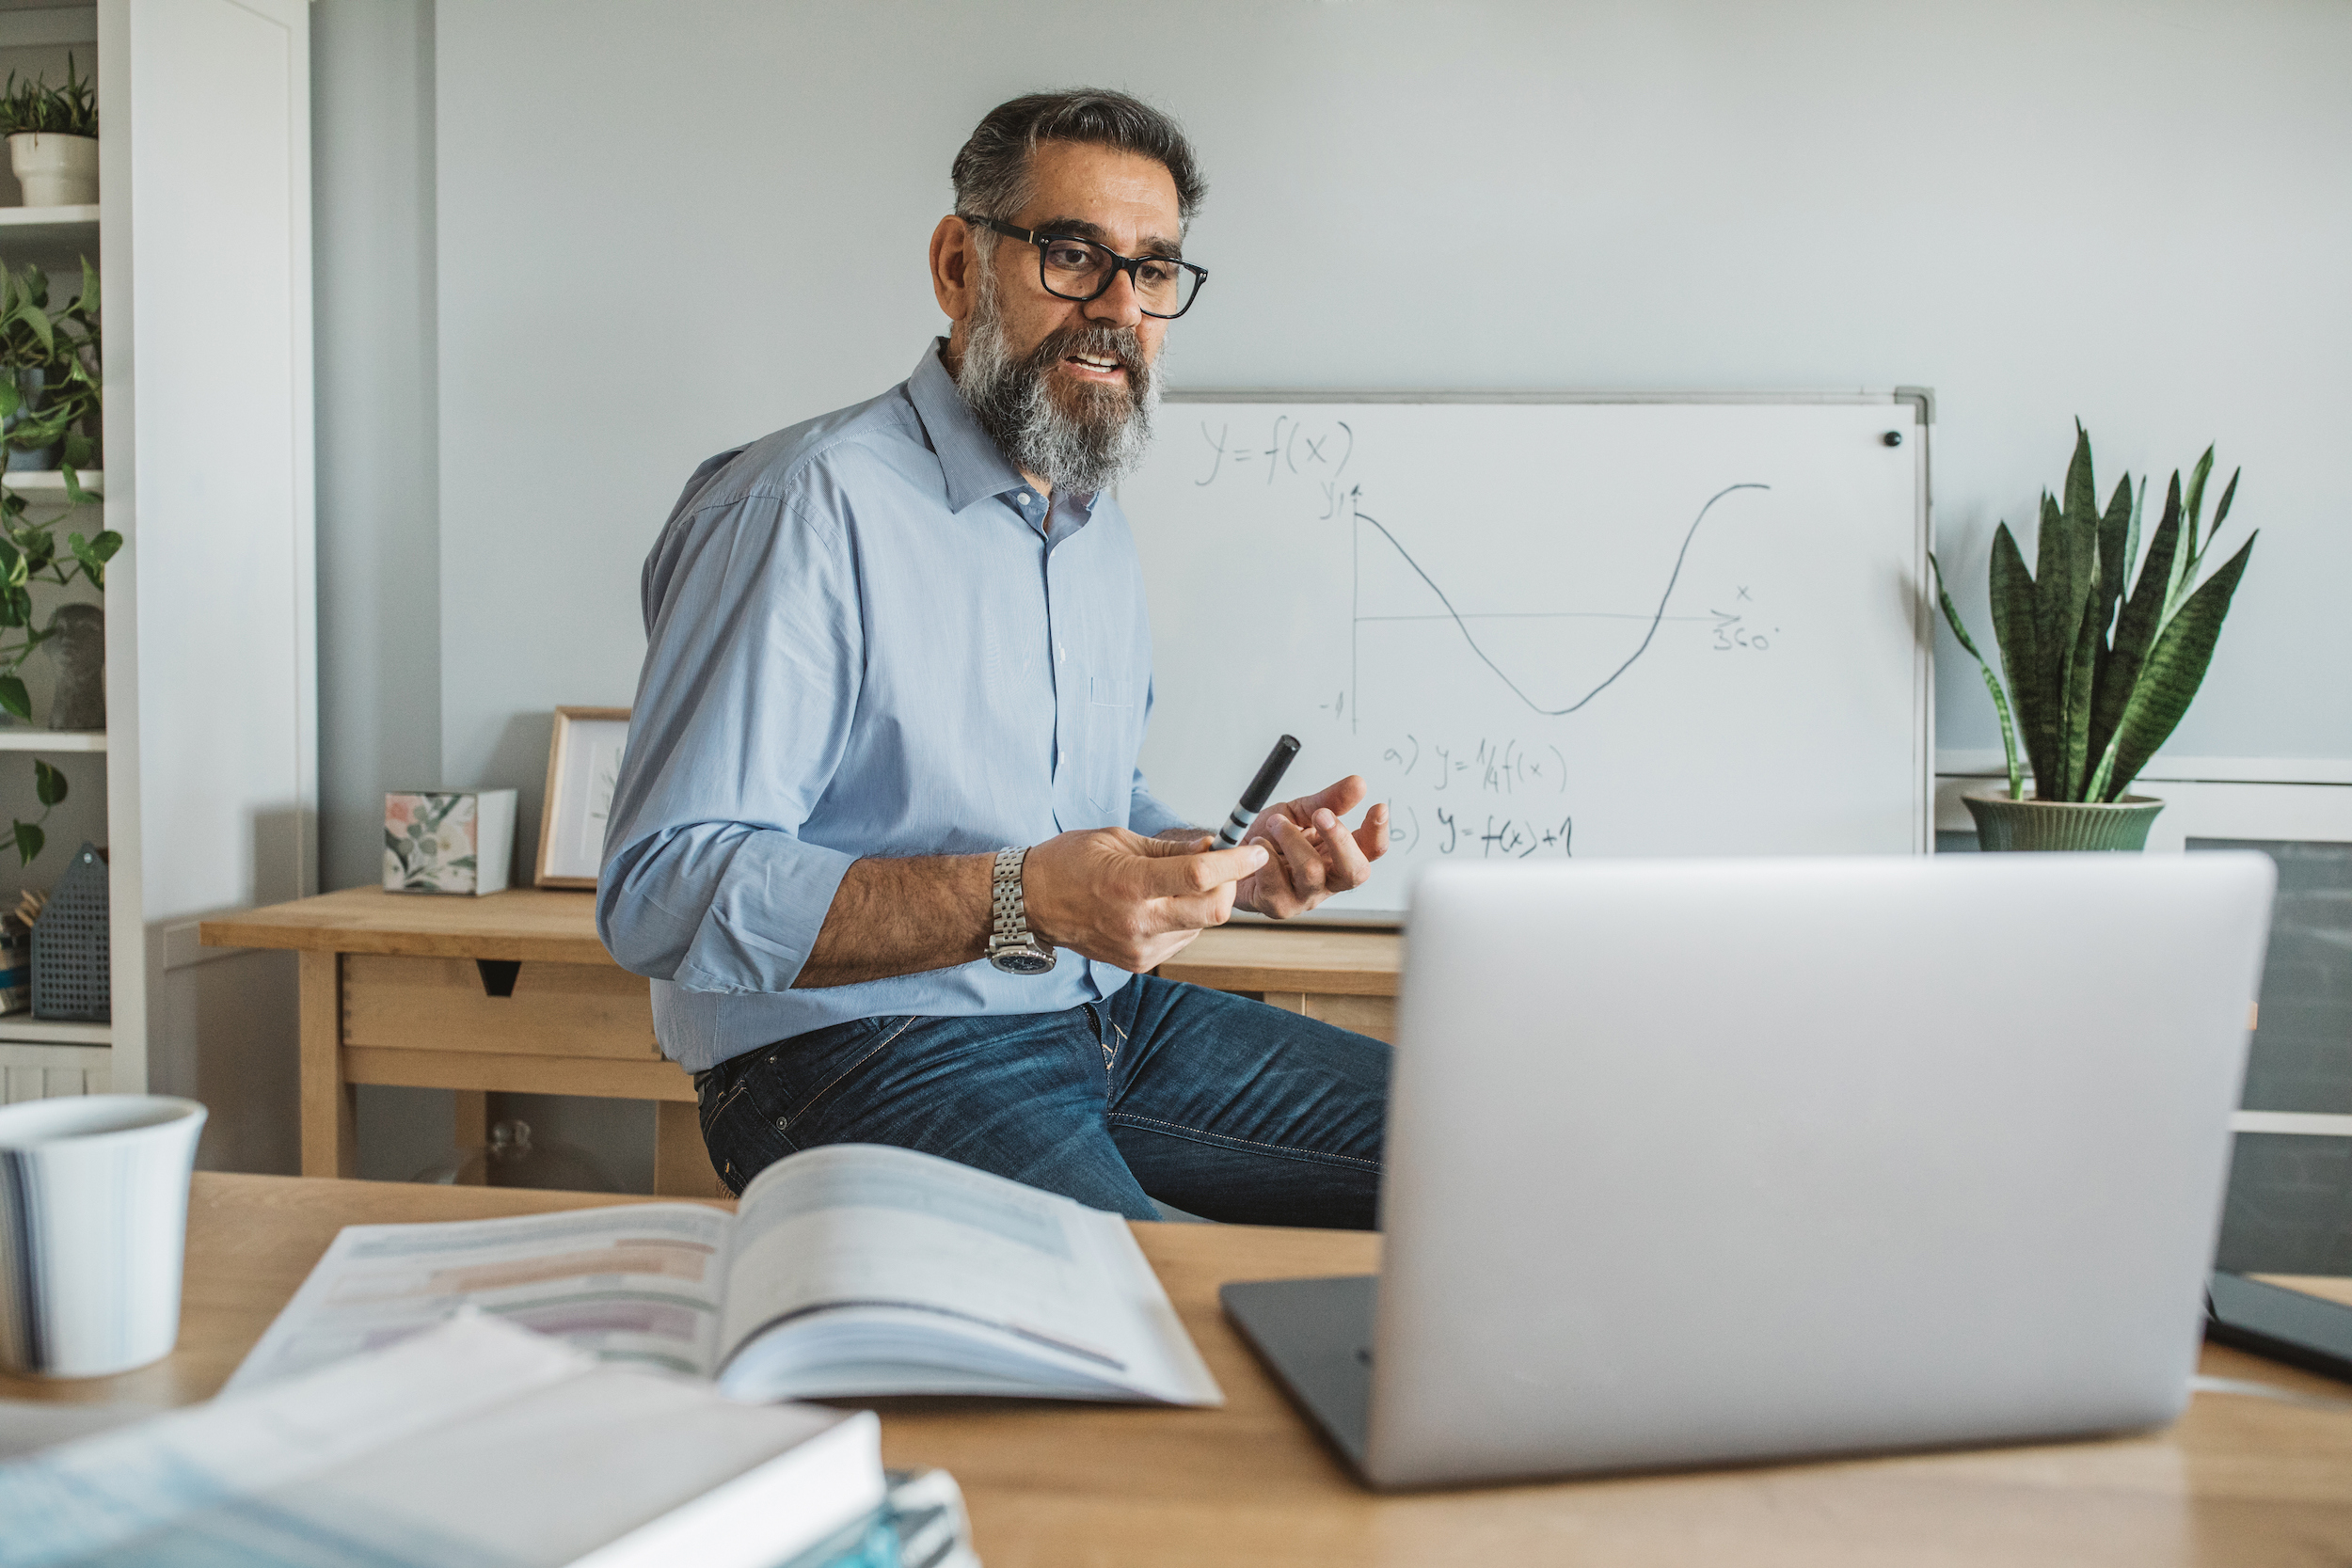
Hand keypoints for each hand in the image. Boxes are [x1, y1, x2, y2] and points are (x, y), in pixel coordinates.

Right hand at [1022, 826, 1267, 970]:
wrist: (1030, 904)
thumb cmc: (1068, 864)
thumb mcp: (1118, 840)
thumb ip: (1170, 849)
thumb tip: (1212, 848)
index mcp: (1129, 884)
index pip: (1200, 876)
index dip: (1236, 863)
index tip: (1254, 851)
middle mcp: (1137, 922)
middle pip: (1213, 911)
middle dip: (1229, 885)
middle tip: (1224, 866)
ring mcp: (1139, 948)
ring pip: (1201, 925)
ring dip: (1205, 901)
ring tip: (1177, 882)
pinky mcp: (1139, 962)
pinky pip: (1182, 939)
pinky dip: (1185, 918)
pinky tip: (1162, 903)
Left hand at [1235, 775, 1389, 919]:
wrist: (1232, 859)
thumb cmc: (1271, 838)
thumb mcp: (1300, 811)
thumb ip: (1328, 800)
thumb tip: (1359, 784)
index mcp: (1339, 856)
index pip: (1372, 850)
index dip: (1379, 832)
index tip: (1378, 807)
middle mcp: (1328, 880)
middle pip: (1355, 872)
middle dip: (1340, 839)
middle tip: (1322, 814)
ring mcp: (1304, 897)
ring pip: (1311, 872)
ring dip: (1291, 839)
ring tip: (1275, 822)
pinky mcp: (1278, 905)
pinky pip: (1276, 881)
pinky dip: (1265, 853)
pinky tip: (1258, 842)